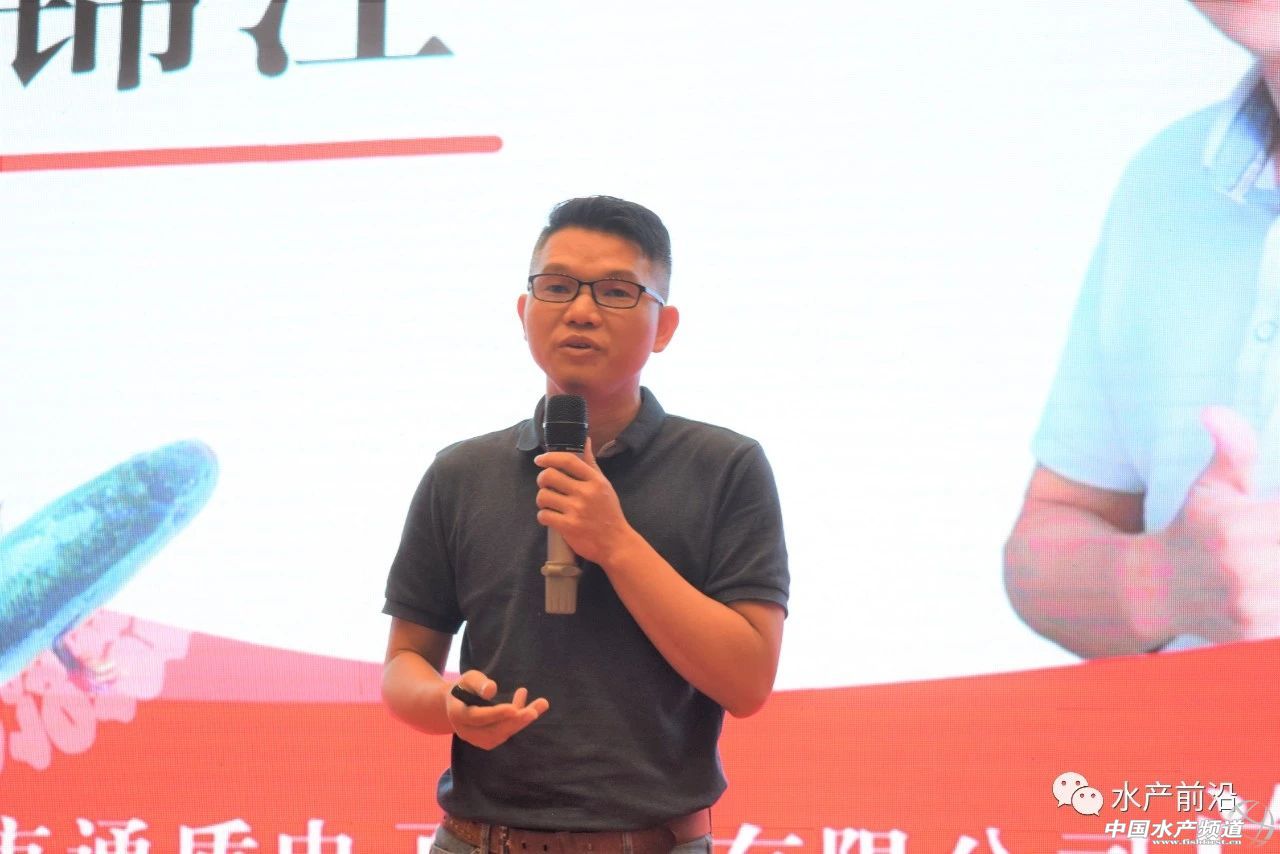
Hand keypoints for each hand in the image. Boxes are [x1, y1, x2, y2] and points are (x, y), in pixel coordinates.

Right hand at [445, 670, 548, 749]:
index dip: (496, 714)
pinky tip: (532, 706)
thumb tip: (491, 690)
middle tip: (534, 712)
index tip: (514, 709)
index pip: (477, 717)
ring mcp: (477, 739)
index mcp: (457, 714)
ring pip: (502, 735)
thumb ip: (478, 682)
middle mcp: (466, 731)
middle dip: (514, 722)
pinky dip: (520, 721)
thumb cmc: (465, 686)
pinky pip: (506, 733)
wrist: (458, 703)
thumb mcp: (469, 678)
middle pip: (492, 731)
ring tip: (541, 704)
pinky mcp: (488, 741)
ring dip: (522, 721)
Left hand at [534, 439, 635, 565]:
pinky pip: (543, 515)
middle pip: (549, 476)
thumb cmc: (609, 512)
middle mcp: (585, 493)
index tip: (540, 460)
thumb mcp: (604, 485)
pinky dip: (543, 516)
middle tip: (546, 485)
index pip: (567, 460)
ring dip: (542, 499)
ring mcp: (576, 510)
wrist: (615, 543)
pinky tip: (550, 517)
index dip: (549, 457)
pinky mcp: (568, 527)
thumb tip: (585, 440)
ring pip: (543, 496)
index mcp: (595, 480)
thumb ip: (591, 463)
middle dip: (542, 479)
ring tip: (549, 503)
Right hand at [1151, 406, 1279, 641]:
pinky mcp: (1250, 638)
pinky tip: (1268, 588)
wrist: (1154, 589)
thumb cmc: (1194, 528)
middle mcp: (1242, 567)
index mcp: (1238, 525)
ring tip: (1270, 557)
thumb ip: (1232, 447)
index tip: (1275, 519)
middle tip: (1272, 540)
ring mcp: (1246, 607)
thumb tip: (1212, 411)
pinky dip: (1278, 607)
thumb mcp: (1212, 486)